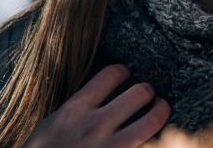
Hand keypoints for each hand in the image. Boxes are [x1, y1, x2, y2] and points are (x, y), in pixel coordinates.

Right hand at [24, 63, 170, 147]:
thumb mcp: (51, 127)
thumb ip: (77, 110)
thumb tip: (100, 94)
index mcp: (75, 111)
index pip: (111, 74)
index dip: (122, 71)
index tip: (125, 75)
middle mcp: (95, 126)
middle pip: (140, 92)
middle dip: (147, 91)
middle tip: (147, 94)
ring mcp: (111, 147)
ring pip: (153, 118)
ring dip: (161, 111)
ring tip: (160, 109)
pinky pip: (150, 143)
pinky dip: (156, 139)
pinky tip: (155, 137)